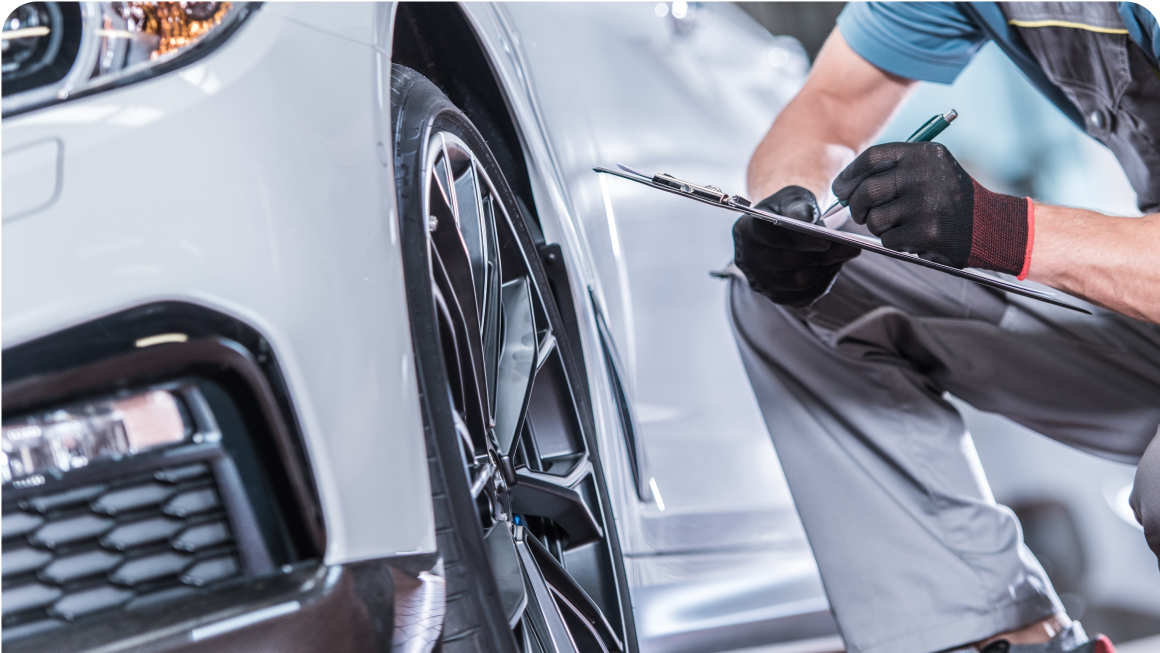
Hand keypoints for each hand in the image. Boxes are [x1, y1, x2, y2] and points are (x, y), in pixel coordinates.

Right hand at [732, 186, 859, 305]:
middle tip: (850, 248)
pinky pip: (804, 297)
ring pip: (798, 282)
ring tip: (840, 255)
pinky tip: (830, 268)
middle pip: (788, 262)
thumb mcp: (791, 199)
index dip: (800, 239)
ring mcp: (761, 281)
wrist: (776, 230)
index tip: (827, 240)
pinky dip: (823, 283)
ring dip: (824, 269)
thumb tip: (806, 219)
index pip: (772, 236)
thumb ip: (798, 206)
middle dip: (822, 255)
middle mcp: (749, 259)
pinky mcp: (776, 296)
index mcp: (747, 229)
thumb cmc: (786, 211)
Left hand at [831, 142, 1030, 275]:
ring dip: (878, 227)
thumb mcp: (930, 169)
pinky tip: (912, 237)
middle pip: (866, 191)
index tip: (840, 188)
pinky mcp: (926, 232)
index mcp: (923, 154)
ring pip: (874, 219)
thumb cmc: (949, 198)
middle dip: (856, 206)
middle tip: (860, 214)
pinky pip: (888, 240)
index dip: (849, 175)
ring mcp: (925, 204)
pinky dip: (895, 242)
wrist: (990, 225)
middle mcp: (924, 175)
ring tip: (898, 225)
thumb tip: (844, 187)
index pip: (871, 158)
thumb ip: (893, 170)